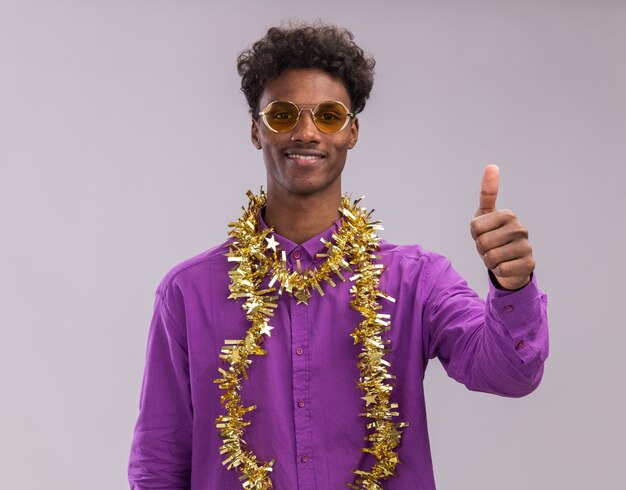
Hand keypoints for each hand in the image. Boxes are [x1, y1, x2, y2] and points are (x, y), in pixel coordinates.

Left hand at [470, 164, 534, 289]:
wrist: (509, 262)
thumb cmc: (493, 236)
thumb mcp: (485, 215)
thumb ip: (487, 192)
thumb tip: (492, 165)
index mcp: (507, 215)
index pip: (475, 227)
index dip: (474, 235)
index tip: (484, 234)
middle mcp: (520, 228)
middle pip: (482, 243)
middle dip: (481, 250)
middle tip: (490, 248)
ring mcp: (526, 246)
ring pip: (491, 258)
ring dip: (489, 261)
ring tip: (497, 257)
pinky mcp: (530, 263)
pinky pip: (502, 270)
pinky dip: (499, 271)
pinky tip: (506, 266)